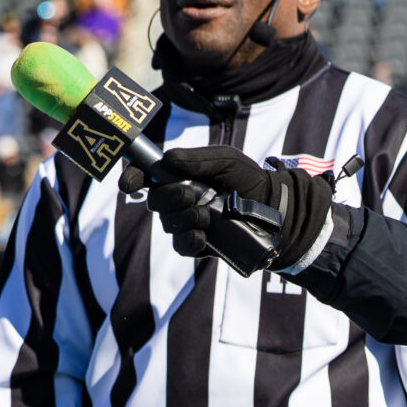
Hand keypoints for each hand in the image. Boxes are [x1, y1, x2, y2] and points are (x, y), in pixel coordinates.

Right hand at [118, 144, 330, 268]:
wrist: (276, 212)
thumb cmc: (250, 181)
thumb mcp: (227, 161)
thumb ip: (197, 160)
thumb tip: (166, 160)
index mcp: (181, 175)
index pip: (147, 174)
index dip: (133, 176)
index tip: (129, 183)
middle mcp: (180, 199)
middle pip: (154, 200)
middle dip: (168, 196)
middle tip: (190, 194)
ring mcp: (187, 223)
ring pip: (167, 223)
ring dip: (184, 218)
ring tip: (207, 215)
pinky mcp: (198, 245)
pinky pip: (181, 246)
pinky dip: (189, 240)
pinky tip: (203, 236)